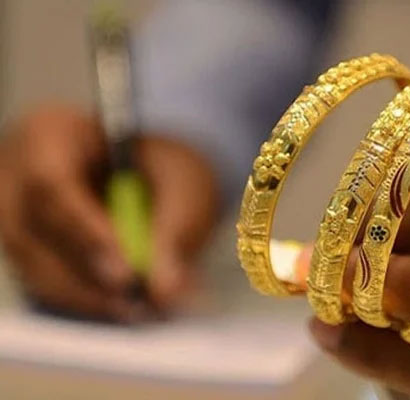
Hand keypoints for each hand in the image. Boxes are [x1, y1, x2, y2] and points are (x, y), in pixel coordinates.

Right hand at [0, 106, 218, 321]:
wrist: (154, 169)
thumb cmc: (164, 165)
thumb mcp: (182, 182)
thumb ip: (174, 230)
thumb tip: (164, 291)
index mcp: (51, 134)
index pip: (51, 183)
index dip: (85, 232)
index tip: (124, 272)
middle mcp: (17, 175)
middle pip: (30, 233)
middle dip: (83, 277)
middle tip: (133, 306)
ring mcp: (15, 216)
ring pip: (33, 266)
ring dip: (86, 297)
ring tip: (138, 312)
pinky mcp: (29, 251)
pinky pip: (46, 282)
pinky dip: (86, 300)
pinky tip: (123, 310)